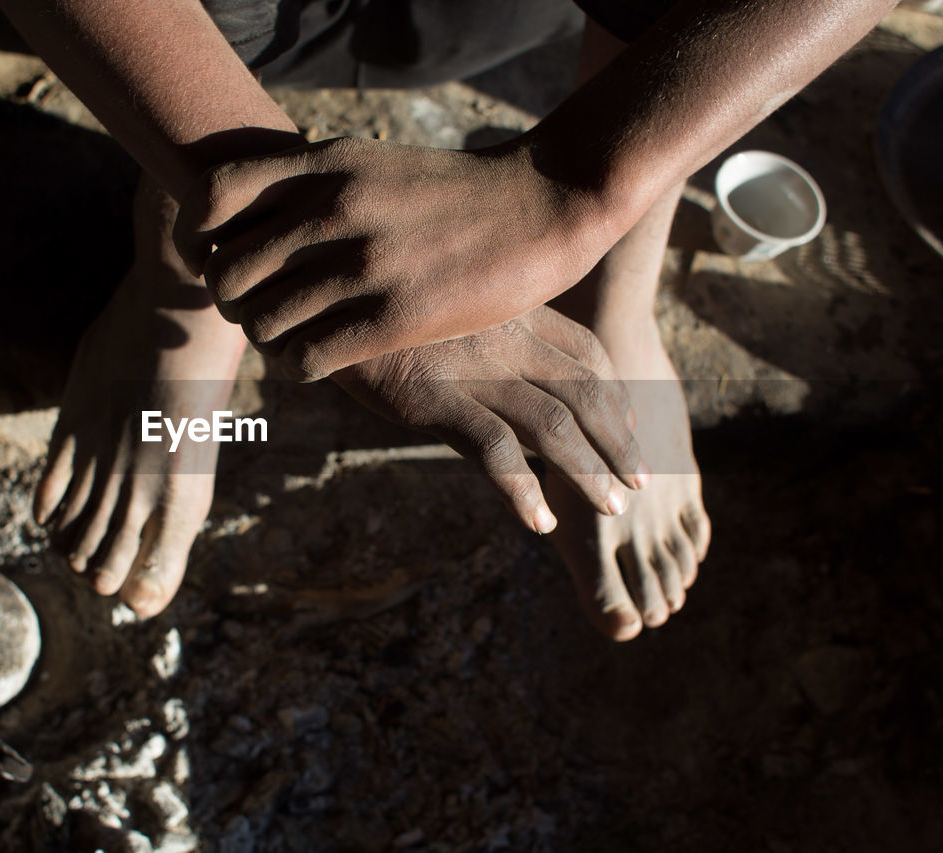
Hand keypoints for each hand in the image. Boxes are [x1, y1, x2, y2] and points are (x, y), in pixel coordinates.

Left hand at [174, 136, 608, 380]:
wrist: (540, 205)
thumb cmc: (451, 190)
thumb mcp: (371, 164)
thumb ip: (314, 181)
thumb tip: (255, 211)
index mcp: (324, 165)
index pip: (213, 198)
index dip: (199, 237)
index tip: (213, 259)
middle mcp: (334, 210)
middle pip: (228, 273)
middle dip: (230, 302)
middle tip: (253, 311)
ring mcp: (363, 265)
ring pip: (262, 323)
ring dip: (265, 341)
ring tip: (285, 340)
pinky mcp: (394, 318)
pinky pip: (307, 358)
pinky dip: (296, 368)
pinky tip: (313, 364)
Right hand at [332, 306, 648, 529]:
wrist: (307, 283)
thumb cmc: (372, 295)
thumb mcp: (441, 298)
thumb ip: (480, 322)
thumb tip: (504, 359)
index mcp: (509, 307)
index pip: (587, 352)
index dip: (618, 397)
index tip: (630, 432)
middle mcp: (501, 333)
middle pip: (585, 390)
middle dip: (620, 441)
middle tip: (640, 482)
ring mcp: (467, 365)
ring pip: (552, 423)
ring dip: (589, 470)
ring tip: (611, 509)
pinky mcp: (428, 396)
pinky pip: (492, 449)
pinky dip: (523, 490)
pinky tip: (540, 522)